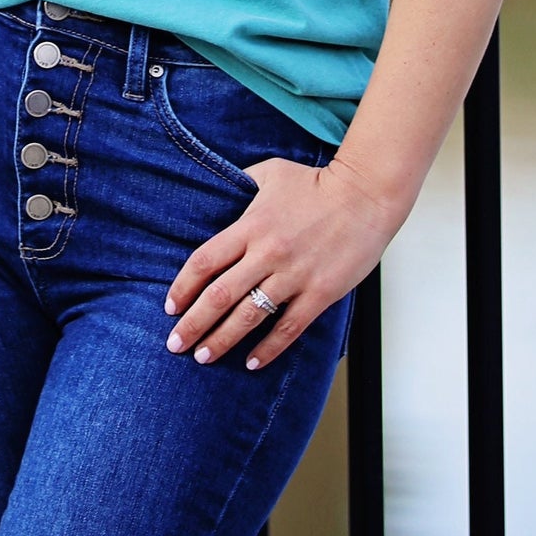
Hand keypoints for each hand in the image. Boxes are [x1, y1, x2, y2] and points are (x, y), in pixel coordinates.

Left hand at [162, 153, 395, 370]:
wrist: (365, 195)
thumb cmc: (316, 182)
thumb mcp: (270, 172)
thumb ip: (241, 185)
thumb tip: (218, 193)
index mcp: (251, 225)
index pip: (205, 261)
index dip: (183, 287)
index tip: (170, 307)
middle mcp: (267, 252)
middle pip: (220, 295)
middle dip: (194, 324)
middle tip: (176, 345)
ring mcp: (294, 275)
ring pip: (249, 316)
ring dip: (222, 340)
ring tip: (204, 358)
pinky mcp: (319, 293)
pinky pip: (288, 328)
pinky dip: (268, 349)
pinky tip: (252, 362)